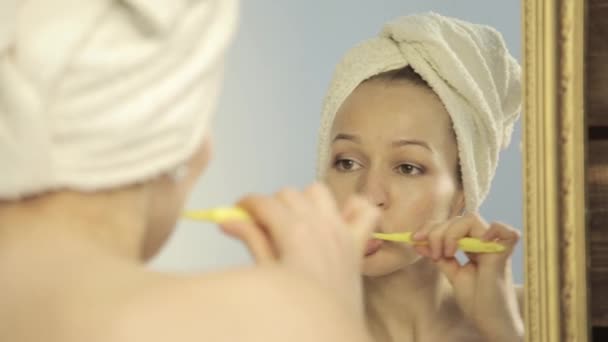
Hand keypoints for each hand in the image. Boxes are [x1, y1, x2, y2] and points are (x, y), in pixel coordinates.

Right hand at [220, 182, 379, 315]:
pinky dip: (352, 208)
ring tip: (296, 221)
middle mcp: (321, 224)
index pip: (264, 202)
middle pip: (289, 194)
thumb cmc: (292, 306)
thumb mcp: (266, 273)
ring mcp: (342, 230)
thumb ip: (251, 239)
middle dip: (273, 204)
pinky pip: (365, 210)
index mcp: (295, 232)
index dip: (247, 203)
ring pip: (320, 192)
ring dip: (305, 200)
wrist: (328, 334)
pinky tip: (337, 220)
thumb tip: (226, 220)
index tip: (238, 211)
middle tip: (265, 226)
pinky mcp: (357, 242)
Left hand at [412, 213, 522, 341]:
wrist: (489, 321)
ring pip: (471, 220)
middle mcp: (483, 242)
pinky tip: (479, 240)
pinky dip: (494, 229)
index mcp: (472, 245)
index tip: (415, 239)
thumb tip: (417, 242)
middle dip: (438, 232)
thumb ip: (438, 257)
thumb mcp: (452, 274)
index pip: (450, 223)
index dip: (431, 227)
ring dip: (452, 233)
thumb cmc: (475, 300)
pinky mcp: (503, 255)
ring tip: (447, 253)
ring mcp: (494, 247)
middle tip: (433, 253)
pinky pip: (506, 232)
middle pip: (458, 219)